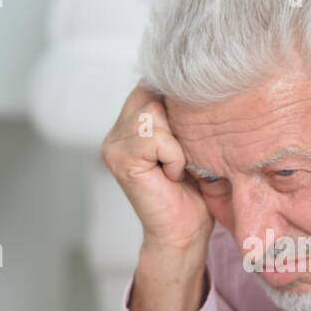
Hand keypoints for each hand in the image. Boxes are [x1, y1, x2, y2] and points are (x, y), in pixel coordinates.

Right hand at [100, 84, 213, 253]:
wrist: (185, 231)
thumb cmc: (195, 190)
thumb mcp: (193, 140)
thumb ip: (182, 112)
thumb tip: (196, 79)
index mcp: (132, 120)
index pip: (153, 83)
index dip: (178, 97)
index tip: (195, 124)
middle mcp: (118, 129)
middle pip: (152, 93)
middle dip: (180, 119)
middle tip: (186, 153)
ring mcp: (114, 143)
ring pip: (153, 113)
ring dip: (178, 141)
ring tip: (179, 165)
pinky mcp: (119, 158)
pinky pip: (156, 138)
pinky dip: (174, 156)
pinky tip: (173, 175)